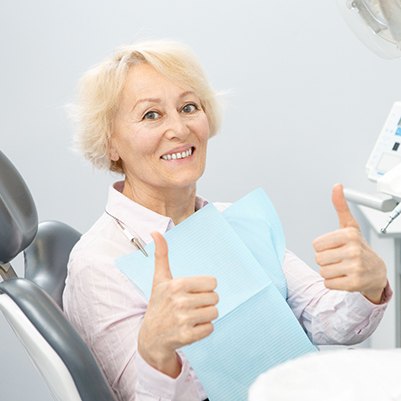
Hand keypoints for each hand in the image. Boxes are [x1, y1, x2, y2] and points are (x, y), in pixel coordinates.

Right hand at [138, 231, 218, 376]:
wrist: (151, 337)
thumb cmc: (158, 304)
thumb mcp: (159, 279)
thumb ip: (161, 255)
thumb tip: (156, 232)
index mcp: (177, 284)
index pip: (212, 282)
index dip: (204, 288)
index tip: (191, 293)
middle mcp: (180, 301)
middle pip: (215, 298)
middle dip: (205, 302)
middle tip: (190, 306)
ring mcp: (183, 320)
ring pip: (214, 313)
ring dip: (205, 316)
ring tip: (190, 317)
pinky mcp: (188, 336)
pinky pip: (210, 328)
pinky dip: (203, 329)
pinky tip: (190, 328)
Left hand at [313, 184, 386, 303]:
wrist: (376, 272)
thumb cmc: (358, 247)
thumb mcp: (349, 226)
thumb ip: (340, 207)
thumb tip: (336, 186)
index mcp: (349, 234)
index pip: (316, 245)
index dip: (323, 247)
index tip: (336, 247)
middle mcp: (354, 250)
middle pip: (318, 259)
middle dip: (326, 260)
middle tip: (340, 259)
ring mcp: (355, 268)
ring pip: (322, 272)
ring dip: (329, 272)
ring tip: (342, 268)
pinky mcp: (354, 284)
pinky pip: (328, 284)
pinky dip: (333, 283)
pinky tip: (344, 278)